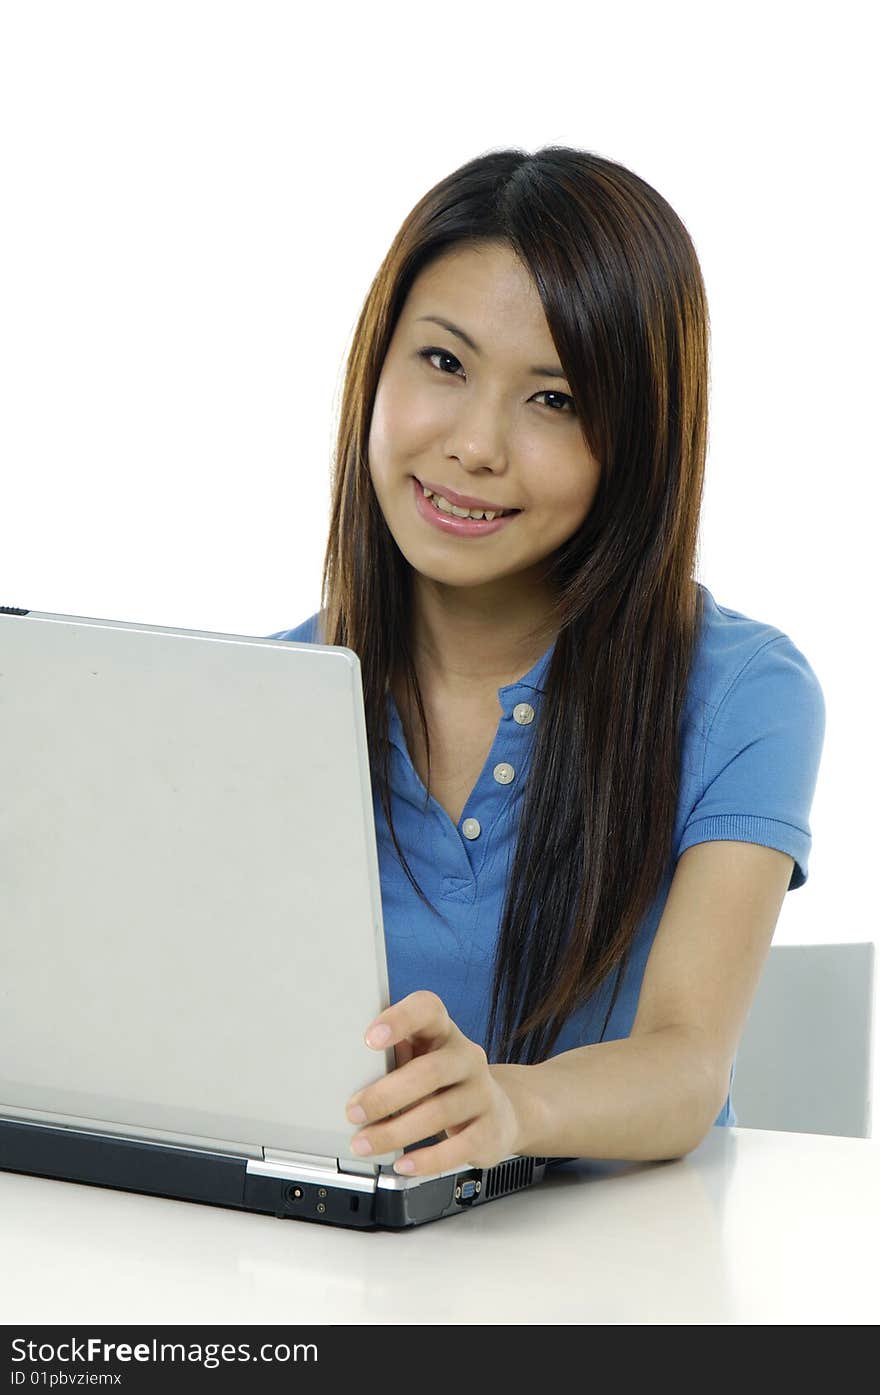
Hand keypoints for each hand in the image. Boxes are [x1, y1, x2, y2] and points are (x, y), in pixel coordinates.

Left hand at [345, 990, 524, 1176]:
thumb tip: (348, 1077)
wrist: (498, 1112)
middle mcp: (467, 1057)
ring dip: (395, 1132)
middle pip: (429, 1071)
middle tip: (353, 1111)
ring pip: (439, 1112)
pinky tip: (403, 1164)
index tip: (369, 1039)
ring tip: (365, 1144)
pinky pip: (457, 1148)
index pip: (427, 1009)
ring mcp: (482, 1093)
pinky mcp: (490, 1130)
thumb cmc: (443, 1083)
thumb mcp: (420, 1060)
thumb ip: (393, 1060)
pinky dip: (426, 1160)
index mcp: (444, 1032)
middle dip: (385, 1095)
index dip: (399, 1020)